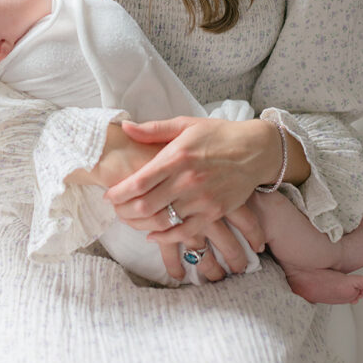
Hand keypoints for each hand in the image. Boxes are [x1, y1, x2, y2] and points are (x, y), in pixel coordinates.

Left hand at [103, 116, 273, 276]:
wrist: (254, 150)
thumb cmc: (217, 135)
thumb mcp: (184, 125)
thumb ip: (153, 130)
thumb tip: (125, 127)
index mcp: (177, 156)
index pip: (139, 181)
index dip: (119, 192)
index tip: (108, 195)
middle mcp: (187, 180)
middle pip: (146, 205)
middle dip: (124, 211)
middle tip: (115, 210)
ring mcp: (201, 199)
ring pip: (163, 221)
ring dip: (142, 224)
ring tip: (131, 220)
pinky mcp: (214, 212)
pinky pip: (185, 232)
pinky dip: (166, 237)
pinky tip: (154, 235)